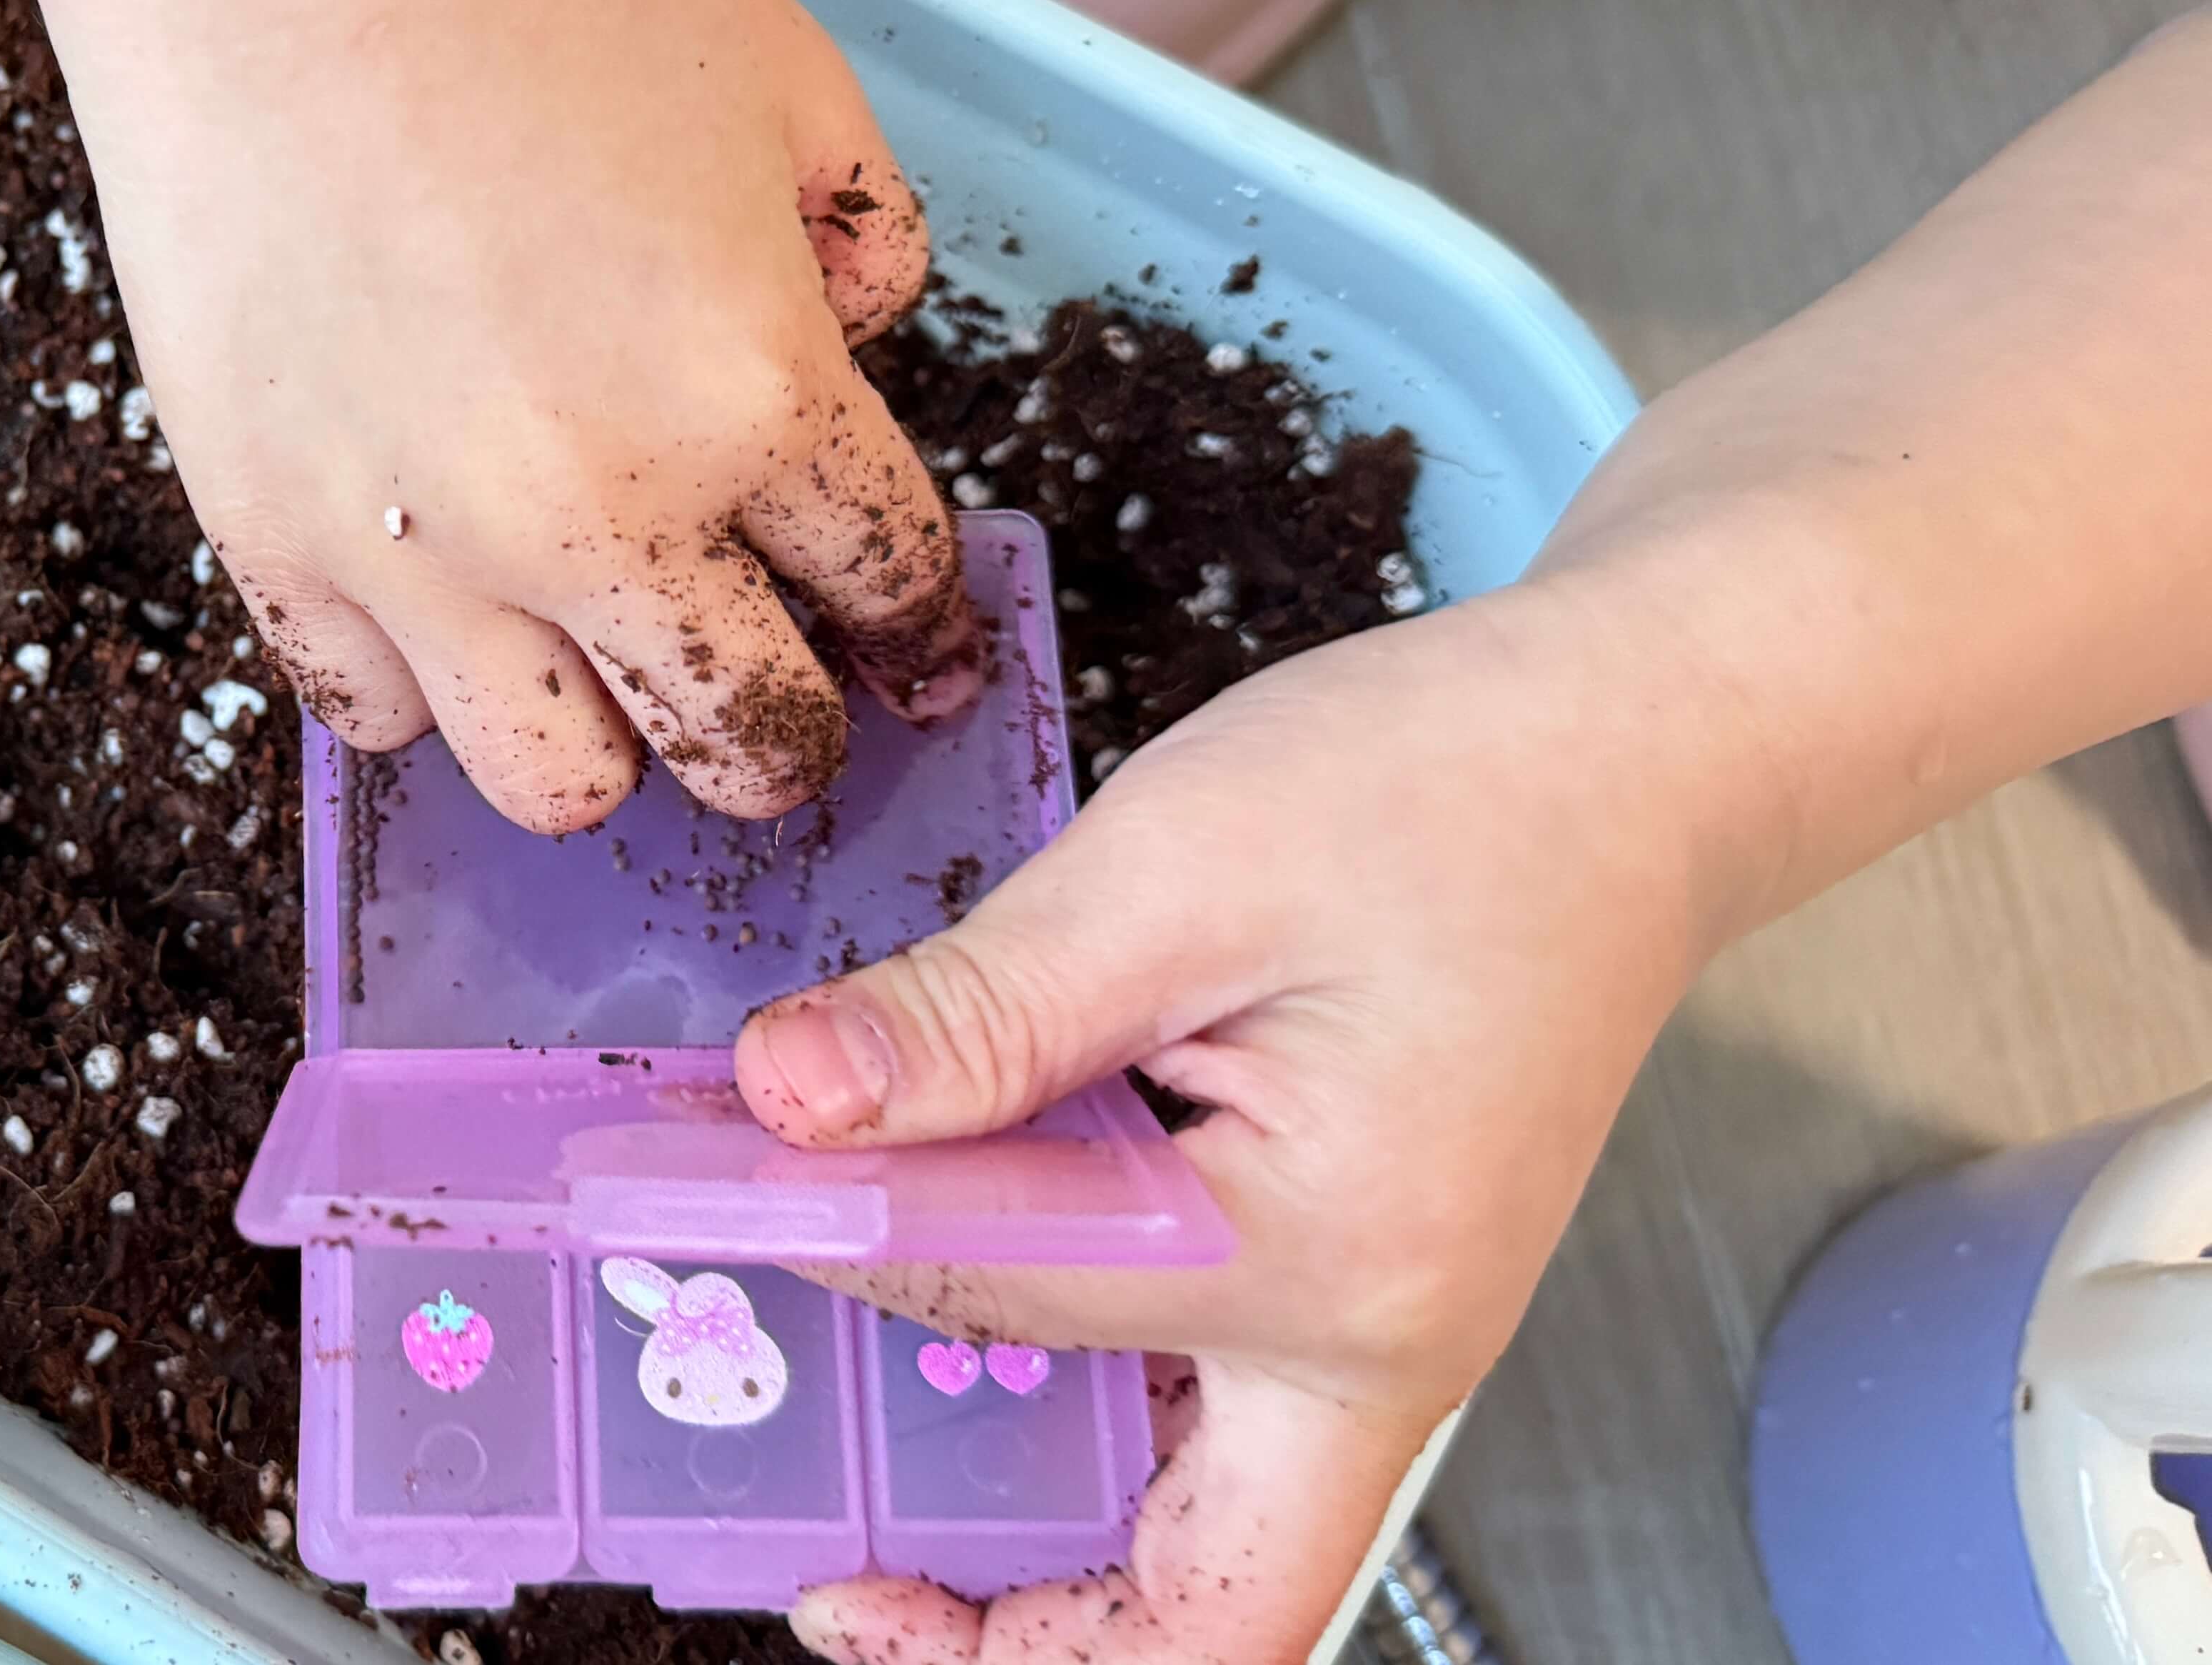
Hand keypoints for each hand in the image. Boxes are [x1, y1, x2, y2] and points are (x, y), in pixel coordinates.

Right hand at [58, 0, 978, 828]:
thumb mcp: (791, 82)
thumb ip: (872, 245)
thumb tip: (847, 358)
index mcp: (752, 394)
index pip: (889, 590)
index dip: (916, 625)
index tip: (906, 644)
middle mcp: (594, 511)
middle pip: (748, 748)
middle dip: (788, 730)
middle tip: (768, 678)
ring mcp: (421, 549)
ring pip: (562, 787)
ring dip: (604, 735)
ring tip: (591, 650)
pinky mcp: (277, 542)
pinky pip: (377, 719)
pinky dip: (423, 680)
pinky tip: (441, 585)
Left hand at [734, 580, 1732, 1660]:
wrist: (1632, 758)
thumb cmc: (1448, 789)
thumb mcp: (1178, 869)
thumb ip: (975, 1012)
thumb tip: (783, 1102)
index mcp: (1333, 1266)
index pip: (1009, 1300)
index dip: (840, 1242)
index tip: (704, 1182)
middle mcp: (1380, 1355)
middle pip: (1190, 1615)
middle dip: (1001, 1637)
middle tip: (831, 1580)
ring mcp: (1385, 1341)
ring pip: (1200, 1540)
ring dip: (1046, 1538)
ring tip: (877, 1478)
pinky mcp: (1362, 1294)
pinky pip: (1216, 1429)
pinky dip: (1095, 1424)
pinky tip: (986, 1336)